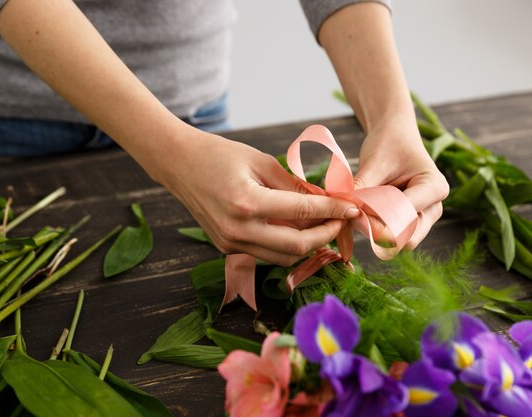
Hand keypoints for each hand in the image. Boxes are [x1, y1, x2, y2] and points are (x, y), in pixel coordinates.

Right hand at [154, 128, 360, 265]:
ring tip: (323, 226)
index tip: (353, 209)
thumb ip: (293, 184)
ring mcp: (230, 243)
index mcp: (248, 203)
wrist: (178, 164)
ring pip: (282, 257)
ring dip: (308, 245)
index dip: (333, 211)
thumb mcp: (261, 161)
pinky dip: (286, 245)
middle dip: (326, 236)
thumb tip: (323, 200)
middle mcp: (238, 230)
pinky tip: (297, 229)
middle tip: (341, 222)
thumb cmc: (218, 154)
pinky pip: (265, 253)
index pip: (302, 214)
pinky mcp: (226, 248)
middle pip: (296, 248)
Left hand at [354, 114, 448, 248]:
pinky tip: (362, 214)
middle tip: (353, 215)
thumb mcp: (374, 163)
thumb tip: (343, 208)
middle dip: (378, 232)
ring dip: (376, 232)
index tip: (352, 210)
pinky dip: (376, 230)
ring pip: (399, 241)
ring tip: (358, 211)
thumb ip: (361, 188)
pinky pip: (393, 236)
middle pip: (406, 238)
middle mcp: (434, 207)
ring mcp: (425, 217)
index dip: (377, 219)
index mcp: (434, 188)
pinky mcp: (412, 222)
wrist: (394, 136)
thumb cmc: (387, 144)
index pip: (405, 217)